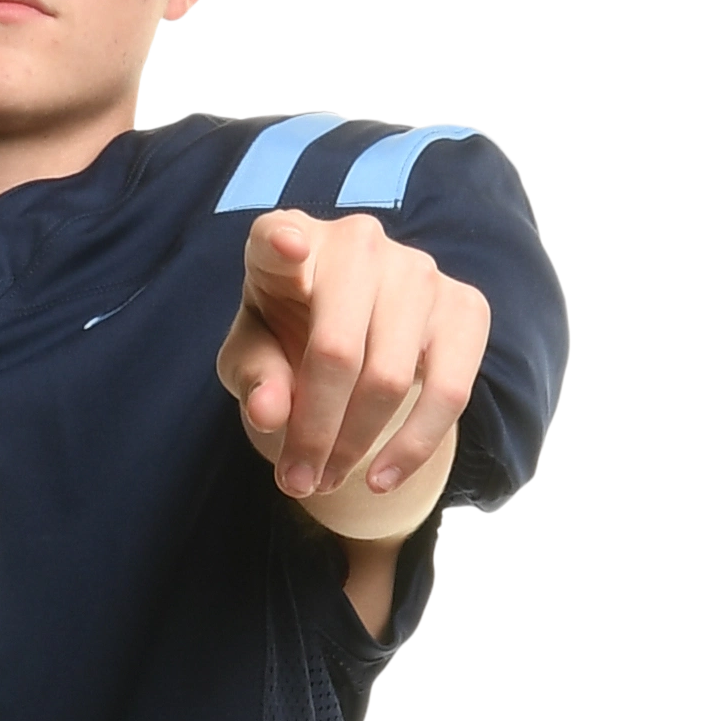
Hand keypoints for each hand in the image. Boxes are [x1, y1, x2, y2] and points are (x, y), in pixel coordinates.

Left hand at [214, 207, 489, 524]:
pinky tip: (383, 480)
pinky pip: (449, 392)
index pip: (277, 237)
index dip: (281, 244)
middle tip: (297, 482)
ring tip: (328, 481)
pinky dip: (413, 447)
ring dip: (356, 446)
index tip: (286, 248)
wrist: (356, 340)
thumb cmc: (288, 340)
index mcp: (289, 241)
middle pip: (337, 350)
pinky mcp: (465, 305)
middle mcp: (358, 242)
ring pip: (390, 378)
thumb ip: (254, 377)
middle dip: (315, 432)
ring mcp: (418, 269)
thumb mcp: (255, 359)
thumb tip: (270, 413)